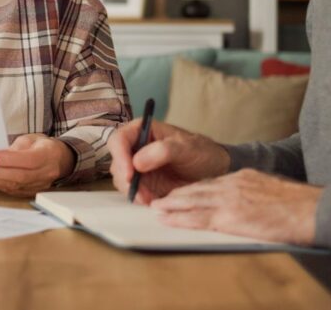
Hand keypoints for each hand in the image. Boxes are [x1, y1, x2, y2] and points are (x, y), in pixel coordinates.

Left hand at [0, 134, 74, 196]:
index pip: (29, 160)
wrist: (58, 160)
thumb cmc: (42, 146)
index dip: (9, 160)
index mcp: (48, 155)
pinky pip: (13, 191)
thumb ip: (15, 148)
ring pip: (15, 186)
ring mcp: (39, 185)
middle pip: (20, 176)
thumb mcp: (30, 139)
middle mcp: (46, 173)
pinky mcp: (31, 192)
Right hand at [108, 120, 229, 204]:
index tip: (130, 173)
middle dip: (126, 179)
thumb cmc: (201, 152)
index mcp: (142, 130)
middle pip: (117, 162)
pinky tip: (152, 200)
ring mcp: (137, 166)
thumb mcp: (187, 147)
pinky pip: (132, 191)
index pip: (119, 139)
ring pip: (122, 179)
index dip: (120, 156)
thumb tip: (137, 161)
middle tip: (141, 192)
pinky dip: (139, 198)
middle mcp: (135, 147)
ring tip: (150, 197)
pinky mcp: (143, 183)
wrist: (213, 171)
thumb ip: (164, 150)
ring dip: (133, 191)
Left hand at [151, 169, 321, 244]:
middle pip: (199, 188)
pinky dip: (179, 218)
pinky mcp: (230, 216)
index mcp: (245, 177)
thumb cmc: (302, 205)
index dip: (196, 188)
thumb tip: (254, 203)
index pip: (214, 182)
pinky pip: (198, 217)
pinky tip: (167, 219)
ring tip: (157, 207)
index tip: (184, 192)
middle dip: (178, 194)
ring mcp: (230, 199)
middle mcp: (234, 184)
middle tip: (161, 198)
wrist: (312, 209)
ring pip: (193, 201)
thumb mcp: (276, 190)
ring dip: (172, 205)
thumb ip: (259, 193)